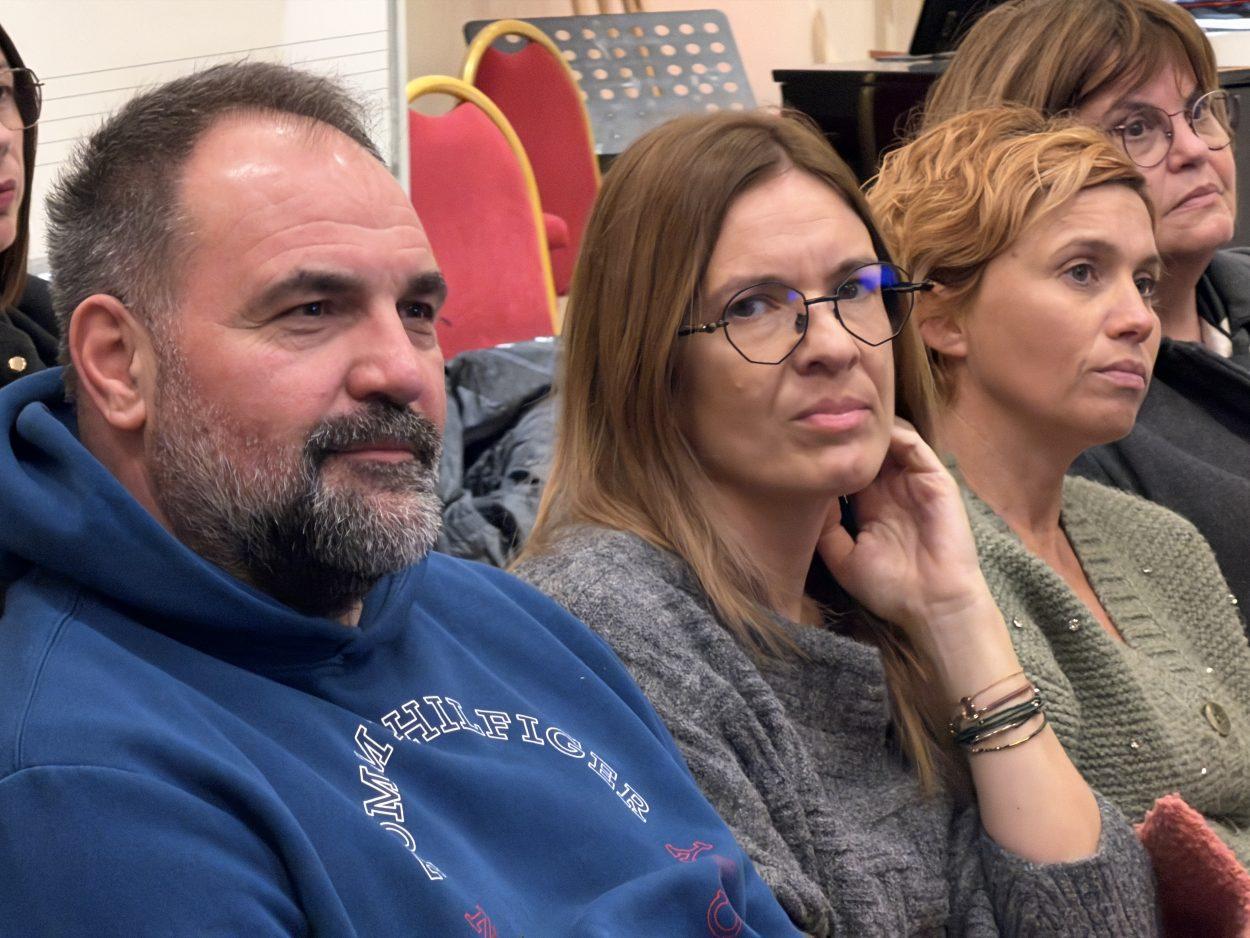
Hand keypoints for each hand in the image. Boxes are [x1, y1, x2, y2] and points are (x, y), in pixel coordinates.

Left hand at [817, 419, 989, 637]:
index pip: (846, 468)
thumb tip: (806, 493)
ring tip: (840, 420)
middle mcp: (890, 489)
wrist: (933, 605)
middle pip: (866, 449)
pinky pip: (913, 444)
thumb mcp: (844, 558)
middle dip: (844, 435)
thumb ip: (825, 528)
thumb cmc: (890, 588)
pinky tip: (868, 433)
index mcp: (869, 505)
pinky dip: (892, 433)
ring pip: (889, 440)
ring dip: (866, 430)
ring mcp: (913, 481)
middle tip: (816, 421)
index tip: (800, 446)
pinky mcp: (934, 478)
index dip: (828, 456)